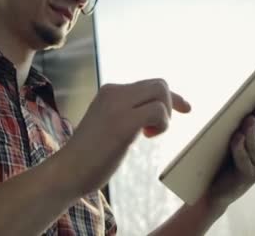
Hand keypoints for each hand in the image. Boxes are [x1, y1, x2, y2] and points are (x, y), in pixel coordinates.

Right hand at [57, 79, 190, 195]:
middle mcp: (114, 92)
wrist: (68, 170)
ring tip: (149, 134)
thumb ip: (127, 113)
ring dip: (165, 116)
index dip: (171, 97)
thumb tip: (153, 112)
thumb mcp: (108, 123)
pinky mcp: (123, 122)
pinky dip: (162, 125)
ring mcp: (118, 105)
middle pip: (159, 84)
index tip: (186, 109)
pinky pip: (158, 111)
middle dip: (171, 104)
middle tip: (161, 128)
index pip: (149, 84)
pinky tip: (148, 137)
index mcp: (109, 92)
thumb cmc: (89, 155)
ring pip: (161, 92)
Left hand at [204, 88, 254, 212]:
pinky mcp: (249, 177)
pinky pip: (243, 158)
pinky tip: (236, 137)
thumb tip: (243, 103)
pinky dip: (239, 147)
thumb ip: (243, 127)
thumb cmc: (223, 161)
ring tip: (249, 119)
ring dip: (252, 132)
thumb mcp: (235, 141)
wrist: (213, 190)